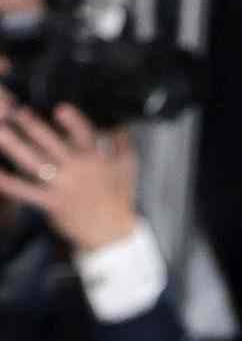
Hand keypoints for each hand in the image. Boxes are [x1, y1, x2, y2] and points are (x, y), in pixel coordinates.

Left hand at [0, 99, 139, 250]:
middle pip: (52, 144)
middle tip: (16, 112)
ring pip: (34, 163)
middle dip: (33, 126)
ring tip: (1, 131)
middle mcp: (78, 170)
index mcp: (97, 159)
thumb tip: (115, 124)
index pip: (85, 135)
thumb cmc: (119, 198)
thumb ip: (122, 142)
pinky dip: (9, 183)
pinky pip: (25, 191)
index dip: (73, 121)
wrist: (111, 232)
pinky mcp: (50, 202)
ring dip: (15, 146)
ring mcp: (62, 186)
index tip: (59, 108)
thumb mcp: (128, 167)